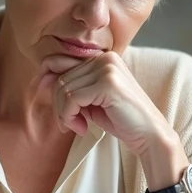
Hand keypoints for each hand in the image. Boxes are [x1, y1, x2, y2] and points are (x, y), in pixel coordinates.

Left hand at [35, 51, 175, 158]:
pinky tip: (83, 128)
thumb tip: (42, 79)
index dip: (53, 90)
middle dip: (60, 106)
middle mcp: (104, 58)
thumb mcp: (91, 100)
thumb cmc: (120, 119)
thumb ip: (72, 88)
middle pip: (60, 78)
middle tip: (70, 124)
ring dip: (65, 114)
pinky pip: (72, 99)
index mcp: (101, 58)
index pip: (61, 66)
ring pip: (63, 89)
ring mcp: (107, 68)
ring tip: (79, 126)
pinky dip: (70, 117)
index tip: (61, 113)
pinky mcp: (107, 83)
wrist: (149, 135)